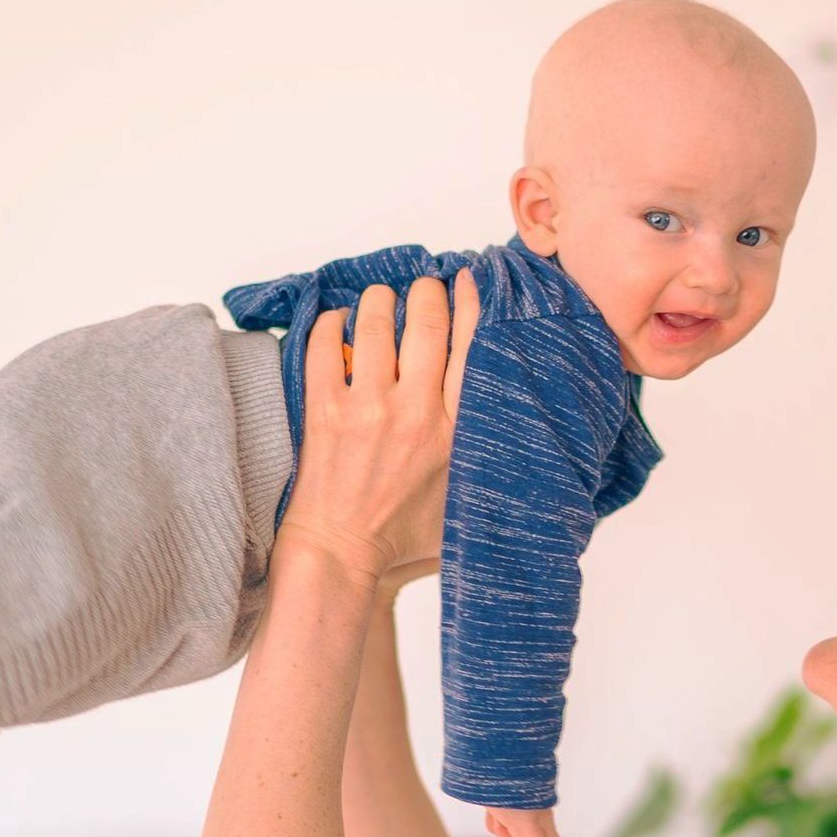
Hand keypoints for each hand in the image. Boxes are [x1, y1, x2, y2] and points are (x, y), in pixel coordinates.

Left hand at [277, 270, 479, 586]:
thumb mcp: (463, 500)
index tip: (467, 282)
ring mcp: (367, 408)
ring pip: (377, 322)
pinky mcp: (325, 410)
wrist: (341, 554)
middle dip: (427, 293)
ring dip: (380, 300)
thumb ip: (481, 460)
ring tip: (382, 300)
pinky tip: (338, 321)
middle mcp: (414, 413)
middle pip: (427, 322)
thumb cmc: (400, 538)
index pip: (471, 347)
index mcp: (455, 432)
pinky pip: (324, 345)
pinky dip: (331, 323)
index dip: (472, 304)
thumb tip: (512, 430)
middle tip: (424, 290)